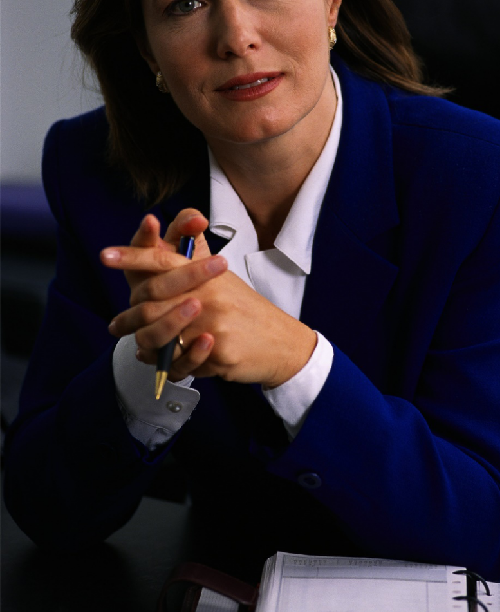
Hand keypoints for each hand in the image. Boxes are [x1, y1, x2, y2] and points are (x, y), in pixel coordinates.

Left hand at [101, 210, 316, 385]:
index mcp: (207, 274)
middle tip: (115, 326)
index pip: (163, 260)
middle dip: (129, 318)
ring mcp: (213, 323)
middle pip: (151, 304)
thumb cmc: (246, 311)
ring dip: (149, 345)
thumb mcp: (223, 282)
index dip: (132, 256)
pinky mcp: (219, 351)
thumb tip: (160, 246)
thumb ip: (191, 269)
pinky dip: (170, 365)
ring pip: (161, 337)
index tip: (104, 255)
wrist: (281, 342)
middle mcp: (208, 295)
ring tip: (142, 347)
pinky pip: (181, 363)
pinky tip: (164, 363)